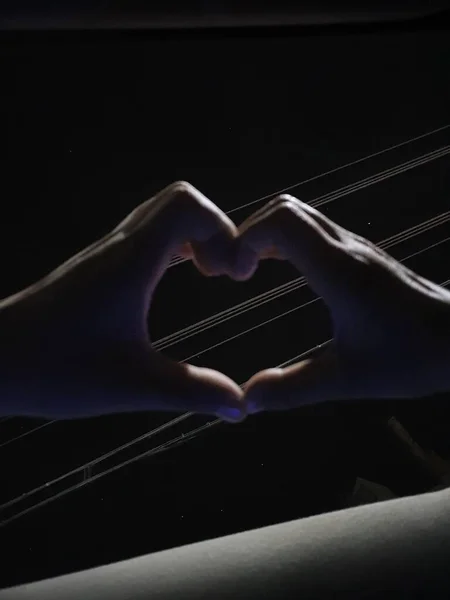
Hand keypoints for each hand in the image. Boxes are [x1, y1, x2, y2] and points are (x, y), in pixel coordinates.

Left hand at [0, 182, 245, 421]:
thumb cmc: (51, 369)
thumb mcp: (131, 385)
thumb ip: (191, 392)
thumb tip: (240, 407)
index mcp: (131, 263)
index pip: (187, 205)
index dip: (222, 230)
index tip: (231, 275)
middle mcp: (119, 247)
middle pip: (179, 200)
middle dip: (215, 230)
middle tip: (222, 274)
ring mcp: (107, 254)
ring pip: (162, 215)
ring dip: (195, 237)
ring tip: (208, 276)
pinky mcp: (99, 267)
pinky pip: (148, 235)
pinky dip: (176, 247)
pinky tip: (177, 282)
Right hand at [233, 195, 449, 412]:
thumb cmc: (413, 358)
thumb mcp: (348, 379)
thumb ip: (294, 389)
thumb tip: (248, 401)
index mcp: (340, 271)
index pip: (282, 222)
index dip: (246, 239)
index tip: (236, 276)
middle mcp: (346, 248)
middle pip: (286, 209)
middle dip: (250, 232)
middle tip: (236, 271)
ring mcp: (356, 247)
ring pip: (301, 215)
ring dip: (268, 234)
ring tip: (250, 270)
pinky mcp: (361, 254)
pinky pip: (314, 229)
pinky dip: (286, 240)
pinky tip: (280, 270)